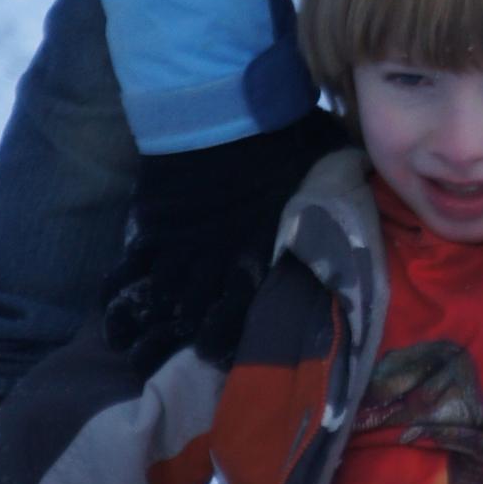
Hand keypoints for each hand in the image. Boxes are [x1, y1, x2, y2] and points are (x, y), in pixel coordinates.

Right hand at [104, 112, 351, 373]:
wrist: (224, 111)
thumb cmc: (281, 138)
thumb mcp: (323, 164)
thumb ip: (340, 182)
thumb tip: (372, 172)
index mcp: (258, 253)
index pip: (240, 311)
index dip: (225, 340)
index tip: (215, 358)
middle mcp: (216, 261)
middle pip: (191, 316)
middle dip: (174, 346)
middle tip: (159, 371)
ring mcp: (179, 247)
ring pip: (159, 300)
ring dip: (145, 329)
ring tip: (130, 356)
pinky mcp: (152, 226)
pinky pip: (130, 266)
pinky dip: (119, 291)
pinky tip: (110, 316)